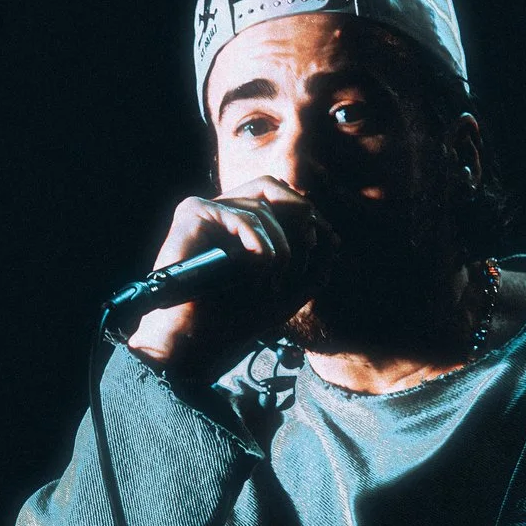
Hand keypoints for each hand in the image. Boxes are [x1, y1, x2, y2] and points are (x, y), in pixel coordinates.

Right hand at [126, 177, 334, 380]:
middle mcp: (222, 212)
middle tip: (313, 243)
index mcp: (241, 225)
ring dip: (279, 247)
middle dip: (300, 213)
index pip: (279, 199)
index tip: (329, 240)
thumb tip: (333, 238)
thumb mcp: (287, 294)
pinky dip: (258, 243)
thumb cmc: (235, 319)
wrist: (197, 339)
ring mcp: (206, 211)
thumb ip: (312, 269)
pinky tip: (261, 268)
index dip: (307, 215)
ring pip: (261, 207)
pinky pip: (240, 216)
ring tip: (271, 283)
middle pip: (271, 186)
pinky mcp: (192, 214)